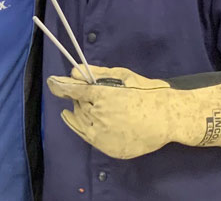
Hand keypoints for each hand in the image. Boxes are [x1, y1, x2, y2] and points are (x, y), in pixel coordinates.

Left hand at [47, 65, 172, 158]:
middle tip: (84, 92)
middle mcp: (101, 117)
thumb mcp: (122, 76)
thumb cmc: (147, 92)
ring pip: (81, 121)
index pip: (75, 90)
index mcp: (104, 96)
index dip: (61, 86)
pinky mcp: (109, 148)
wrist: (168, 118)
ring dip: (78, 111)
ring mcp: (104, 136)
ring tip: (77, 105)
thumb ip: (97, 74)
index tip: (51, 82)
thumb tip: (74, 71)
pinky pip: (88, 137)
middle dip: (78, 97)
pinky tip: (73, 119)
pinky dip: (79, 127)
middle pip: (78, 105)